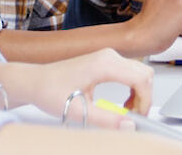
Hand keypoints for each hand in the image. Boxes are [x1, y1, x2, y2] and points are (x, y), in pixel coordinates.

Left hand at [24, 48, 153, 127]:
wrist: (35, 81)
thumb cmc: (50, 90)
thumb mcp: (79, 111)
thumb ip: (106, 120)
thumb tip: (128, 125)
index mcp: (104, 64)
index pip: (141, 79)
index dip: (145, 102)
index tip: (138, 118)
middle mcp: (109, 56)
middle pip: (145, 74)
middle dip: (145, 98)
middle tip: (134, 116)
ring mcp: (108, 56)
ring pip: (140, 72)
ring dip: (139, 93)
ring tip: (126, 112)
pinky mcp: (106, 60)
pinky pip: (130, 71)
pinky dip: (132, 88)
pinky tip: (122, 102)